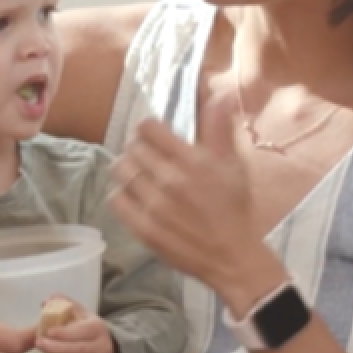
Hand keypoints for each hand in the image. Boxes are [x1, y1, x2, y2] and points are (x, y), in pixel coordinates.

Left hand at [35, 301, 117, 352]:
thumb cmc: (86, 331)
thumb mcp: (79, 314)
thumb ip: (63, 304)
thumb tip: (46, 300)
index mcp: (98, 328)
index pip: (79, 331)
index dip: (62, 333)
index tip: (46, 332)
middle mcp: (103, 347)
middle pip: (75, 350)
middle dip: (54, 348)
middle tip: (39, 344)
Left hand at [109, 100, 285, 313]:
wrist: (232, 257)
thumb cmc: (235, 209)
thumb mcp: (234, 165)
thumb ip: (220, 128)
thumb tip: (222, 94)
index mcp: (192, 160)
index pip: (149, 129)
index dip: (149, 129)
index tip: (155, 136)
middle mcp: (170, 180)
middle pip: (133, 148)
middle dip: (139, 148)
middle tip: (149, 157)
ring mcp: (153, 205)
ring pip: (121, 171)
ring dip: (129, 169)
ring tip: (140, 176)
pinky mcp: (143, 228)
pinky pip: (116, 200)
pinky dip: (122, 194)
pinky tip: (135, 196)